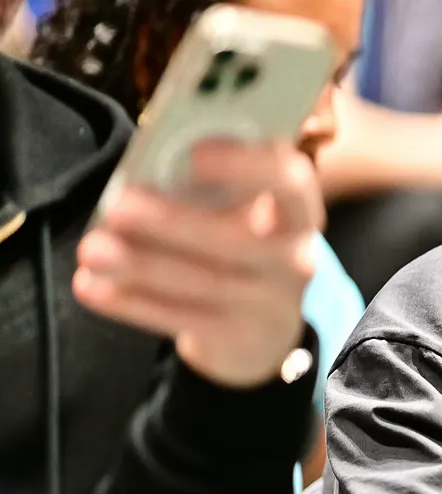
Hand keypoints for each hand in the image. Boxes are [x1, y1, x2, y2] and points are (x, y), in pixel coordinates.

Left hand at [76, 140, 321, 387]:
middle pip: (239, 241)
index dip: (246, 166)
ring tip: (92, 250)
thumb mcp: (241, 213)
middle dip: (174, 222)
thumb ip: (210, 190)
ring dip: (141, 265)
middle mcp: (294, 257)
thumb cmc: (239, 245)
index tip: (194, 155)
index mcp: (297, 210)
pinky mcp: (239, 338)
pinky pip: (182, 320)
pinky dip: (132, 303)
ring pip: (204, 283)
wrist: (264, 327)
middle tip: (117, 207)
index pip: (290, 181)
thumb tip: (146, 173)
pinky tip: (92, 286)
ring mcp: (271, 303)